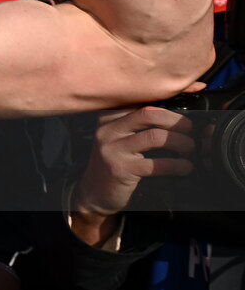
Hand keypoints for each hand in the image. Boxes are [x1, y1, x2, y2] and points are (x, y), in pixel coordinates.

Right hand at [71, 96, 198, 246]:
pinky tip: (184, 167)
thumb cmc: (116, 161)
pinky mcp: (120, 169)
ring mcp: (112, 149)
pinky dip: (178, 165)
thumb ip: (140, 122)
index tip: (194, 98)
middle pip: (150, 113)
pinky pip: (157, 163)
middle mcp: (107, 129)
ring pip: (156, 136)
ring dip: (182, 143)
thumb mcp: (120, 136)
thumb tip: (180, 106)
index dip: (170, 99)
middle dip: (178, 121)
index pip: (142, 99)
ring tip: (189, 150)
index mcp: (108, 116)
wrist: (95, 192)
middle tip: (190, 131)